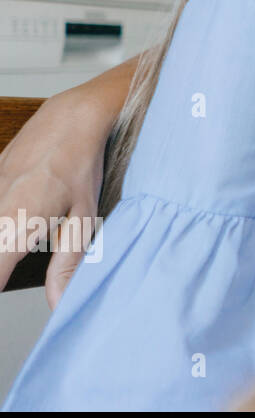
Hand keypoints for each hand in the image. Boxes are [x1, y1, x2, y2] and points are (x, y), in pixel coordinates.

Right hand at [0, 91, 107, 308]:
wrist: (70, 117)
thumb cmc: (81, 166)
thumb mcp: (84, 215)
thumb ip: (68, 260)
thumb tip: (59, 300)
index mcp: (19, 224)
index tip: (4, 294)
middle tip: (12, 270)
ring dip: (1, 243)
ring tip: (14, 248)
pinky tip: (8, 226)